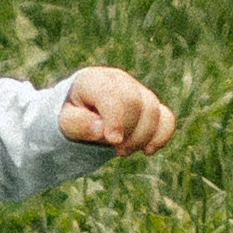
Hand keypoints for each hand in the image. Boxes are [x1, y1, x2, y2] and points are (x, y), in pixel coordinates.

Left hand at [60, 67, 176, 155]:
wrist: (81, 115)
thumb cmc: (72, 117)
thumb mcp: (65, 122)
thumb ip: (78, 124)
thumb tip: (101, 130)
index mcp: (95, 80)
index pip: (113, 95)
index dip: (116, 120)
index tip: (113, 141)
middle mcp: (120, 81)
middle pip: (137, 104)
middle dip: (128, 132)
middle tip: (115, 150)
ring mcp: (138, 92)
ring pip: (153, 112)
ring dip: (141, 139)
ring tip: (123, 151)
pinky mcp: (151, 106)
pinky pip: (167, 118)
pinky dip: (161, 136)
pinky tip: (148, 151)